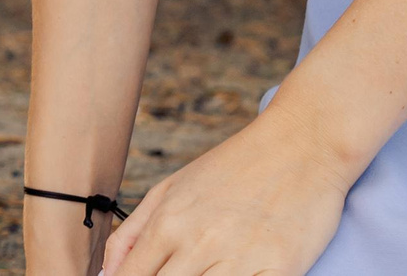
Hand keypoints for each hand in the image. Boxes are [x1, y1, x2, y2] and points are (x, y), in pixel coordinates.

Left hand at [96, 108, 351, 275]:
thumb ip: (133, 231)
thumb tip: (106, 272)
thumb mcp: (173, 187)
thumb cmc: (234, 166)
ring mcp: (241, 259)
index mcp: (169, 222)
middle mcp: (200, 243)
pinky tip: (231, 274)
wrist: (301, 143)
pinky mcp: (280, 269)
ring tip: (201, 272)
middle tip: (173, 275)